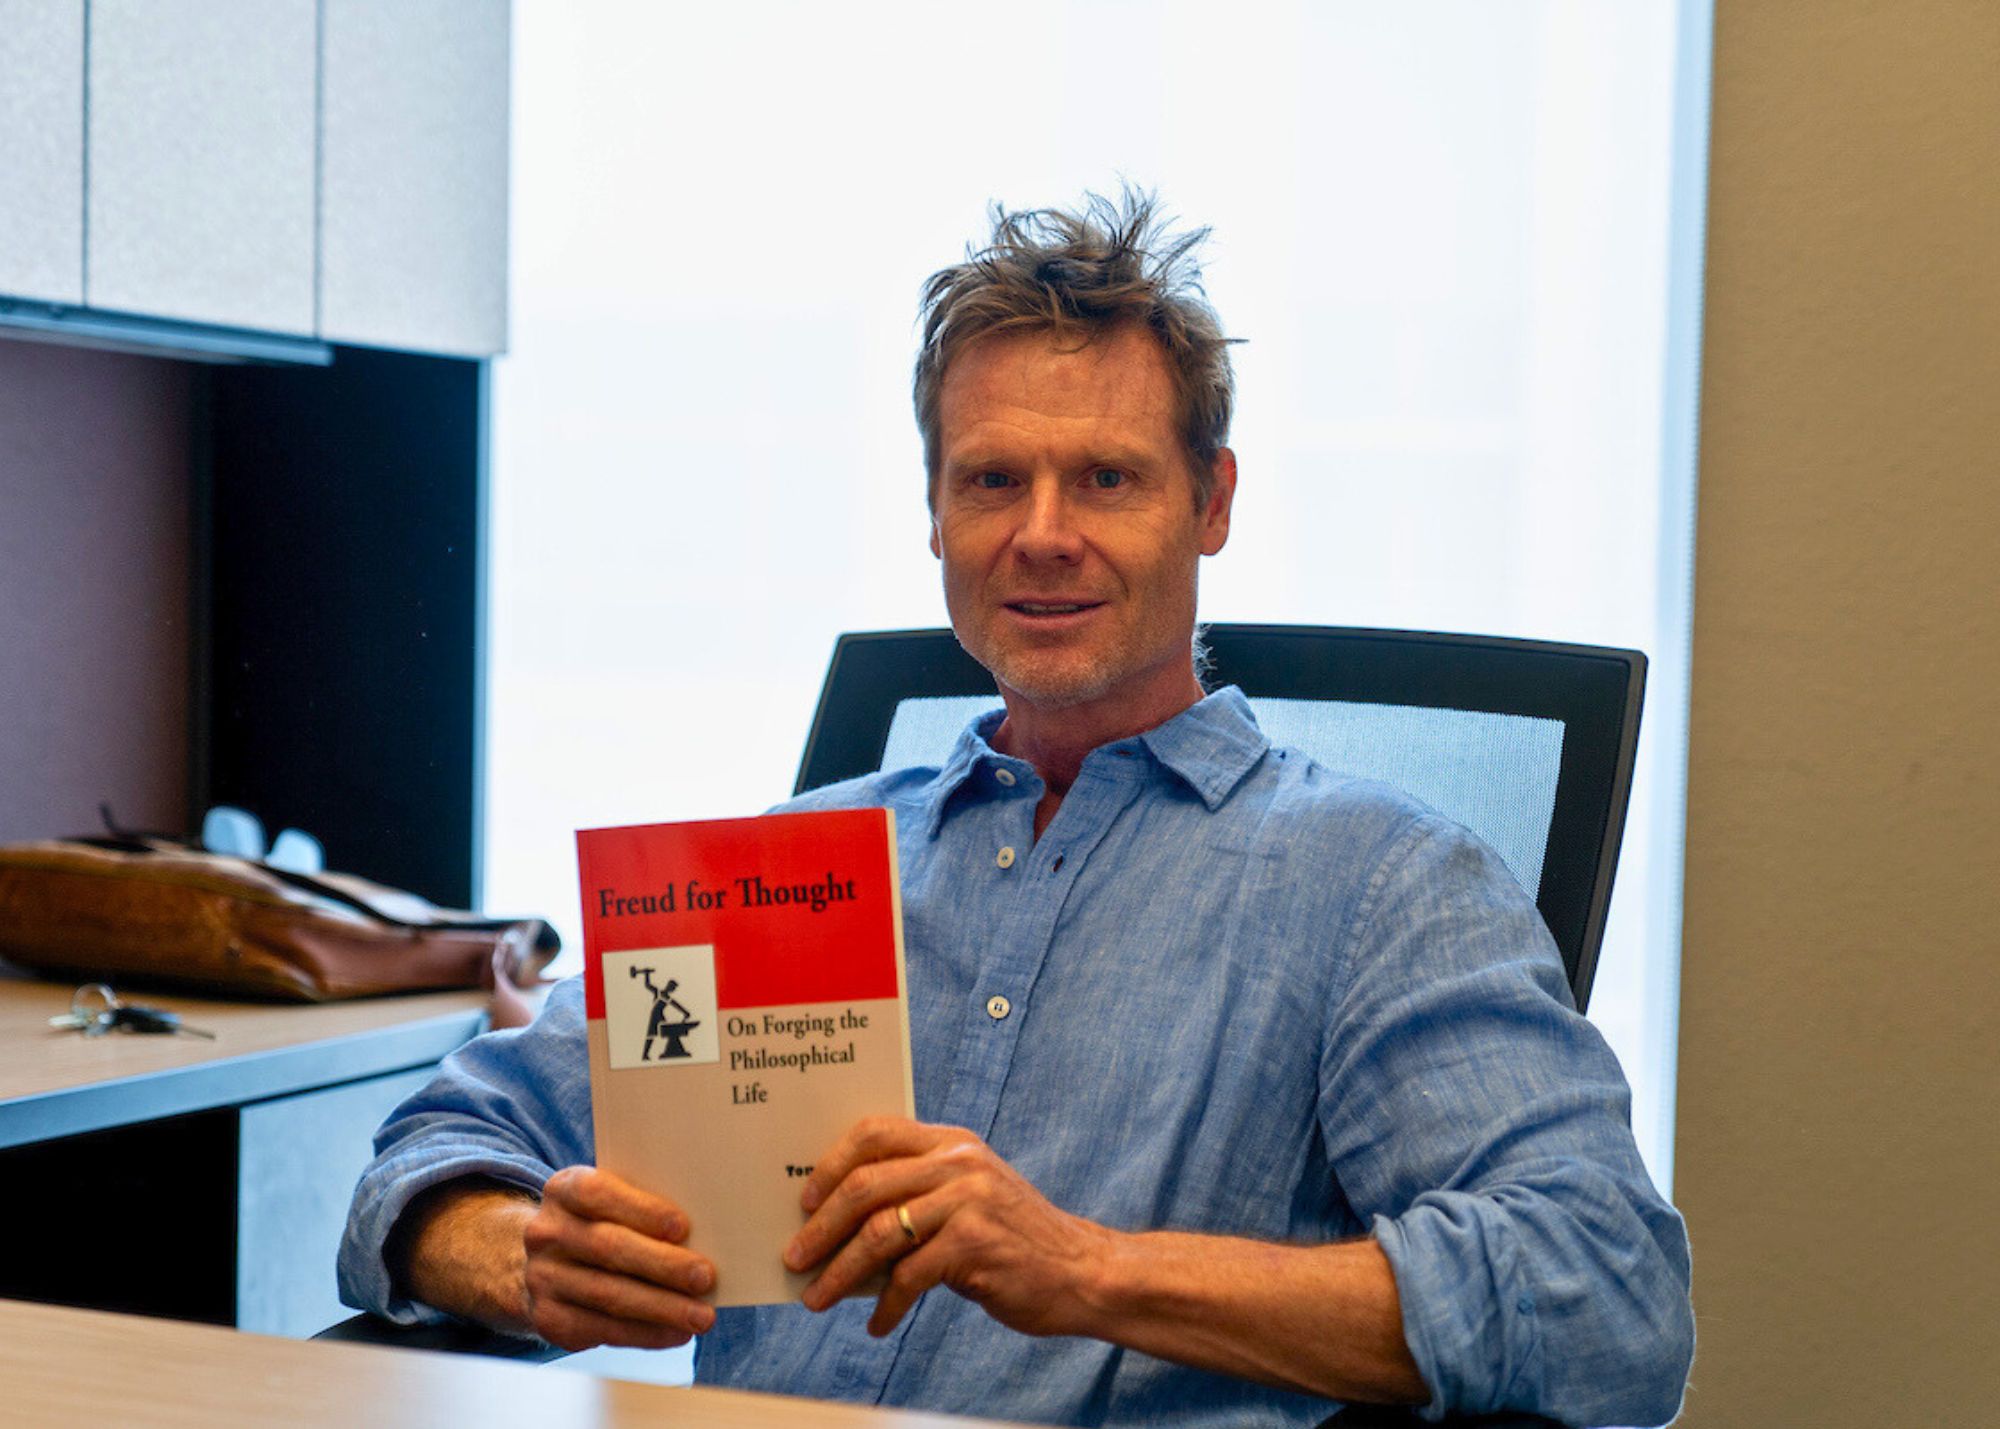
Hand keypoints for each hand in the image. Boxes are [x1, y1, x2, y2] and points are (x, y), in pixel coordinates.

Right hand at [519, 1167, 717, 1350]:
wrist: (544, 1262)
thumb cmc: (599, 1225)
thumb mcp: (610, 1202)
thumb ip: (643, 1209)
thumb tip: (701, 1237)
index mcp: (565, 1190)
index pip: (599, 1193)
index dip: (641, 1210)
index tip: (682, 1227)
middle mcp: (547, 1233)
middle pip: (609, 1248)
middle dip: (663, 1265)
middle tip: (705, 1277)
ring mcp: (542, 1278)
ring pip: (608, 1294)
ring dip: (662, 1307)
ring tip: (701, 1316)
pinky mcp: (549, 1319)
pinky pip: (602, 1330)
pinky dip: (646, 1334)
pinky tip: (677, 1333)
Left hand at [782, 1116, 1115, 1337]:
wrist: (1081, 1271)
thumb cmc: (1013, 1240)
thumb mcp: (969, 1198)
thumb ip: (918, 1194)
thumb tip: (840, 1223)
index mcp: (952, 1143)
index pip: (875, 1131)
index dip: (831, 1163)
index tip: (804, 1199)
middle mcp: (959, 1163)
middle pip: (866, 1184)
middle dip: (820, 1227)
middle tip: (795, 1257)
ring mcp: (968, 1201)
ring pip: (878, 1233)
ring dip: (839, 1272)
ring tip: (816, 1298)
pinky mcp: (974, 1245)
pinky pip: (909, 1277)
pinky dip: (886, 1306)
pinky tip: (878, 1324)